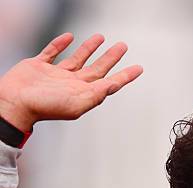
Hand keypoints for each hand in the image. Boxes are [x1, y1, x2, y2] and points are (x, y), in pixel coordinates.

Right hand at [0, 33, 142, 131]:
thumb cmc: (45, 106)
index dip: (125, 76)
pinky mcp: (39, 66)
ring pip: (78, 59)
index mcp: (83, 94)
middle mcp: (71, 84)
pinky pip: (53, 52)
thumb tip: (114, 85)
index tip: (138, 68)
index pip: (109, 83)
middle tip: (123, 46)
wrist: (16, 102)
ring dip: (89, 49)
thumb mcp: (77, 103)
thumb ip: (97, 94)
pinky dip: (61, 44)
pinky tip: (69, 37)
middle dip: (111, 58)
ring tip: (101, 37)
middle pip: (97, 69)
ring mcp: (56, 75)